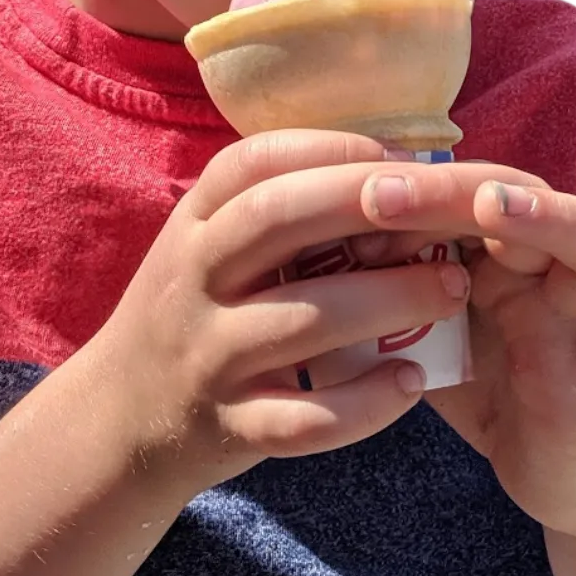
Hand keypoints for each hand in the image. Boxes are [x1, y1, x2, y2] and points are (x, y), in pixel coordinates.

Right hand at [90, 130, 470, 493]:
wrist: (122, 414)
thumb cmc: (196, 308)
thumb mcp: (213, 245)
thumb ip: (281, 212)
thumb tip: (393, 170)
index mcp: (195, 222)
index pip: (255, 162)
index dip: (328, 149)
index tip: (396, 155)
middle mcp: (194, 278)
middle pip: (277, 220)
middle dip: (366, 205)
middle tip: (444, 211)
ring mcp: (209, 355)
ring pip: (303, 319)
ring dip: (388, 300)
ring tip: (453, 288)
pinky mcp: (230, 426)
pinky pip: (305, 419)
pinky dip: (365, 404)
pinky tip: (412, 383)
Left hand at [345, 162, 575, 539]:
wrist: (548, 464)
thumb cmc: (479, 375)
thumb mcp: (419, 326)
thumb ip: (381, 285)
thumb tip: (300, 243)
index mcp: (495, 241)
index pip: (450, 191)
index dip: (396, 188)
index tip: (335, 187)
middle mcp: (547, 259)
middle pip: (512, 201)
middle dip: (447, 192)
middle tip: (383, 190)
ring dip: (550, 217)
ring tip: (499, 205)